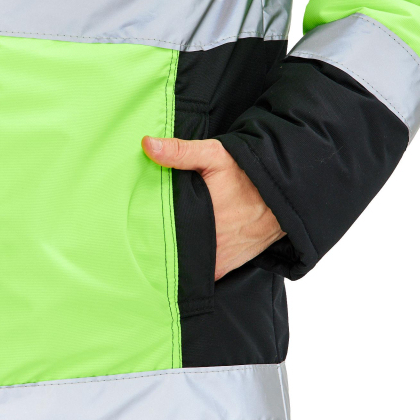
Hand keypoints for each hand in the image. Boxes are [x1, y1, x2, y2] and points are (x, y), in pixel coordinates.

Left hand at [142, 136, 285, 280]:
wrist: (286, 194)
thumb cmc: (249, 173)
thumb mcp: (215, 155)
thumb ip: (180, 152)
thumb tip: (147, 144)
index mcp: (200, 216)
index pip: (161, 233)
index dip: (145, 232)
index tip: (132, 228)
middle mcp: (209, 242)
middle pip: (171, 251)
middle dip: (157, 247)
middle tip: (141, 239)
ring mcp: (219, 257)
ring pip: (187, 265)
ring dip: (176, 259)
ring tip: (157, 251)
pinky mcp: (229, 265)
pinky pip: (204, 274)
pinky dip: (194, 269)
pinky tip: (182, 259)